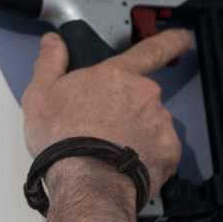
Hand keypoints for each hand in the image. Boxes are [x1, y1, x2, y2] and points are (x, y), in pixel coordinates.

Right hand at [20, 29, 190, 193]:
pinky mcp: (168, 151)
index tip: (182, 38)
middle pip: (141, 98)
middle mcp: (144, 95)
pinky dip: (146, 156)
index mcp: (116, 76)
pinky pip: (160, 150)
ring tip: (109, 151)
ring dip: (136, 134)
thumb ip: (50, 62)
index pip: (149, 49)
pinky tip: (124, 164)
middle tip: (104, 130)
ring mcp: (159, 123)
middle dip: (127, 111)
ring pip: (151, 125)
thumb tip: (53, 44)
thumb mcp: (40, 94)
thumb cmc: (64, 142)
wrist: (86, 183)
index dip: (169, 41)